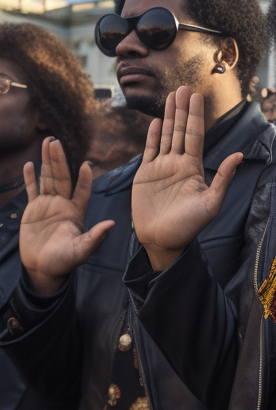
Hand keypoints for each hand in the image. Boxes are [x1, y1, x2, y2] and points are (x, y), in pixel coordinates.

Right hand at [19, 138, 114, 295]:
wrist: (43, 268)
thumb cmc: (65, 261)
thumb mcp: (82, 250)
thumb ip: (95, 237)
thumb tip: (111, 224)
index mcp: (77, 211)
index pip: (82, 190)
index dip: (84, 179)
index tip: (86, 165)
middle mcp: (64, 204)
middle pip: (62, 177)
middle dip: (59, 159)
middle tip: (55, 141)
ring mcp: (48, 205)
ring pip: (48, 178)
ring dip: (47, 161)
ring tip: (47, 142)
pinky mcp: (33, 210)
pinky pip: (32, 190)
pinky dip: (30, 178)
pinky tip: (29, 164)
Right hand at [132, 87, 242, 270]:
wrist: (163, 241)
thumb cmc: (189, 226)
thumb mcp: (211, 203)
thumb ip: (223, 178)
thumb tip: (239, 155)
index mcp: (194, 167)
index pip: (195, 135)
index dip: (196, 115)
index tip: (197, 96)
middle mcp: (179, 163)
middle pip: (180, 130)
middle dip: (182, 109)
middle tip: (183, 87)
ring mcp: (161, 167)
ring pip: (166, 135)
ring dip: (168, 116)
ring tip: (170, 96)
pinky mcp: (145, 175)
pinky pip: (149, 150)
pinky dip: (153, 135)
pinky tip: (156, 121)